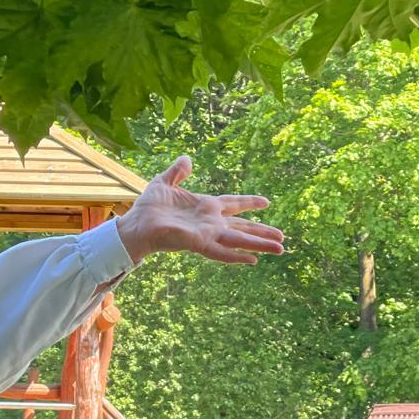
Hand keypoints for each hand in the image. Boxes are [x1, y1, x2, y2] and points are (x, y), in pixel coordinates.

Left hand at [114, 156, 284, 264]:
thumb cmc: (148, 207)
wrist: (134, 225)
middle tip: (283, 238)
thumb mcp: (164, 182)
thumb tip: (187, 159)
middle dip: (262, 232)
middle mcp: (210, 222)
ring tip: (280, 249)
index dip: (249, 202)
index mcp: (206, 206)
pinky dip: (236, 256)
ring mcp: (206, 233)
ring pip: (238, 240)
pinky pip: (221, 252)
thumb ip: (178, 171)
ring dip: (259, 244)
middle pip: (242, 226)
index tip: (267, 202)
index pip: (234, 203)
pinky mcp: (198, 243)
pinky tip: (254, 260)